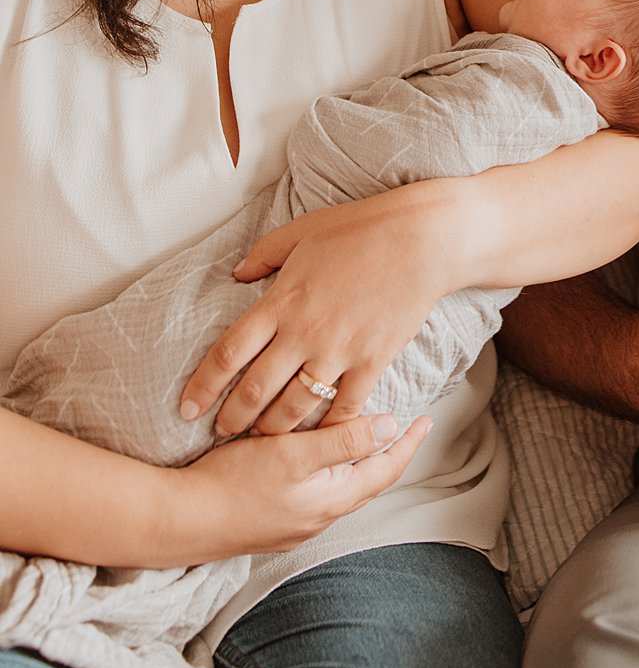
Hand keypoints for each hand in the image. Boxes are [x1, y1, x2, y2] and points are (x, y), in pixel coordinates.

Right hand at [163, 414, 432, 563]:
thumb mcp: (293, 455)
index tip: (427, 420)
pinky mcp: (273, 522)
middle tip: (406, 424)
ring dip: (359, 462)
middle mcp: (319, 518)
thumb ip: (343, 441)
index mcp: (331, 500)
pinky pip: (317, 494)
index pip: (385, 470)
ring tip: (370, 435)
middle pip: (368, 481)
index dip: (408, 444)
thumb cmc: (234, 484)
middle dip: (389, 453)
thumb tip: (391, 427)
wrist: (180, 520)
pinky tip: (321, 457)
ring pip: (342, 488)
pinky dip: (331, 471)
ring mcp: (295, 524)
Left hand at [180, 190, 449, 436]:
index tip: (186, 407)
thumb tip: (236, 274)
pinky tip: (317, 439)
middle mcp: (304, 332)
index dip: (203, 385)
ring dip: (271, 430)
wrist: (422, 238)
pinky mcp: (372, 361)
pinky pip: (343, 408)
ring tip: (261, 440)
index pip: (229, 353)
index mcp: (282, 301)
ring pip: (293, 408)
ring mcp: (338, 351)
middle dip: (232, 418)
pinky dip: (327, 429)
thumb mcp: (303, 231)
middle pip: (255, 390)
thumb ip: (264, 255)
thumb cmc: (361, 227)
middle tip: (220, 432)